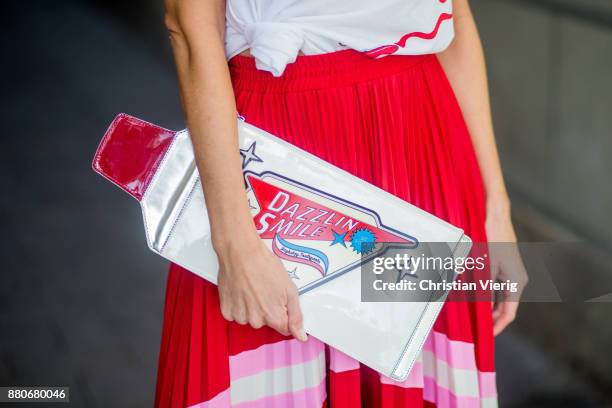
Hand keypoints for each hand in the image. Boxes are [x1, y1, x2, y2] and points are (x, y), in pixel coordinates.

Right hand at [215, 236, 306, 341]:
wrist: (240, 253)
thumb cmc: (265, 266)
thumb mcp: (290, 289)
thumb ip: (296, 316)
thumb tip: (301, 336)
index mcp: (274, 317)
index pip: (284, 328)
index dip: (284, 313)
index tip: (279, 300)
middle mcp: (256, 321)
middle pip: (266, 322)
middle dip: (267, 309)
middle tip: (265, 289)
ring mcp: (240, 316)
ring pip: (249, 319)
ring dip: (251, 308)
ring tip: (252, 288)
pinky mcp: (226, 310)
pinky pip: (235, 314)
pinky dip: (238, 305)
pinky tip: (241, 290)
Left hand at [485, 202, 527, 335]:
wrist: (495, 215)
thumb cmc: (490, 238)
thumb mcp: (483, 265)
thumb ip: (481, 287)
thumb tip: (473, 306)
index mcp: (516, 282)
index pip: (509, 313)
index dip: (497, 327)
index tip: (487, 336)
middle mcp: (517, 279)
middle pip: (505, 307)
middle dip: (491, 319)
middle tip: (477, 330)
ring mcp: (511, 272)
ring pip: (499, 297)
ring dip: (487, 307)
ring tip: (474, 318)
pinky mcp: (503, 266)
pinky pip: (496, 287)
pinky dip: (486, 294)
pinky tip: (473, 299)